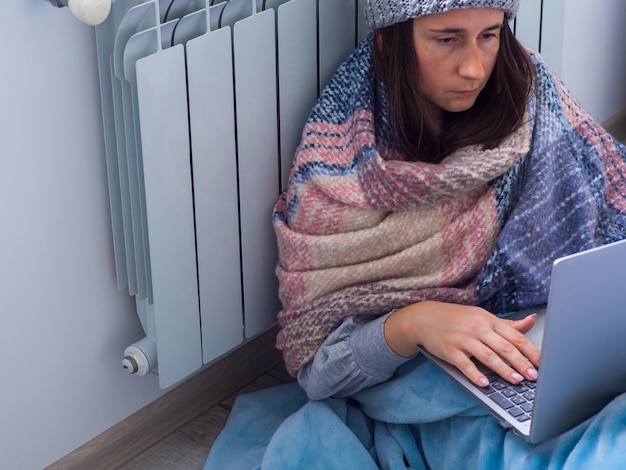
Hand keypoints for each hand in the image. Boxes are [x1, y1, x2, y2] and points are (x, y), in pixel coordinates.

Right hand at [384, 301, 540, 387]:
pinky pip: (464, 364)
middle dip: (521, 363)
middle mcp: (477, 328)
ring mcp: (462, 339)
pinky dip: (475, 374)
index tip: (542, 364)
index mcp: (488, 320)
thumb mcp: (482, 317)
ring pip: (487, 355)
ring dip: (503, 369)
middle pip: (504, 347)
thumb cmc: (456, 318)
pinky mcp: (449, 350)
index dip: (530, 351)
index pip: (515, 336)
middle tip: (533, 376)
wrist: (424, 317)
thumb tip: (531, 320)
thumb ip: (507, 324)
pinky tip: (484, 383)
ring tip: (516, 380)